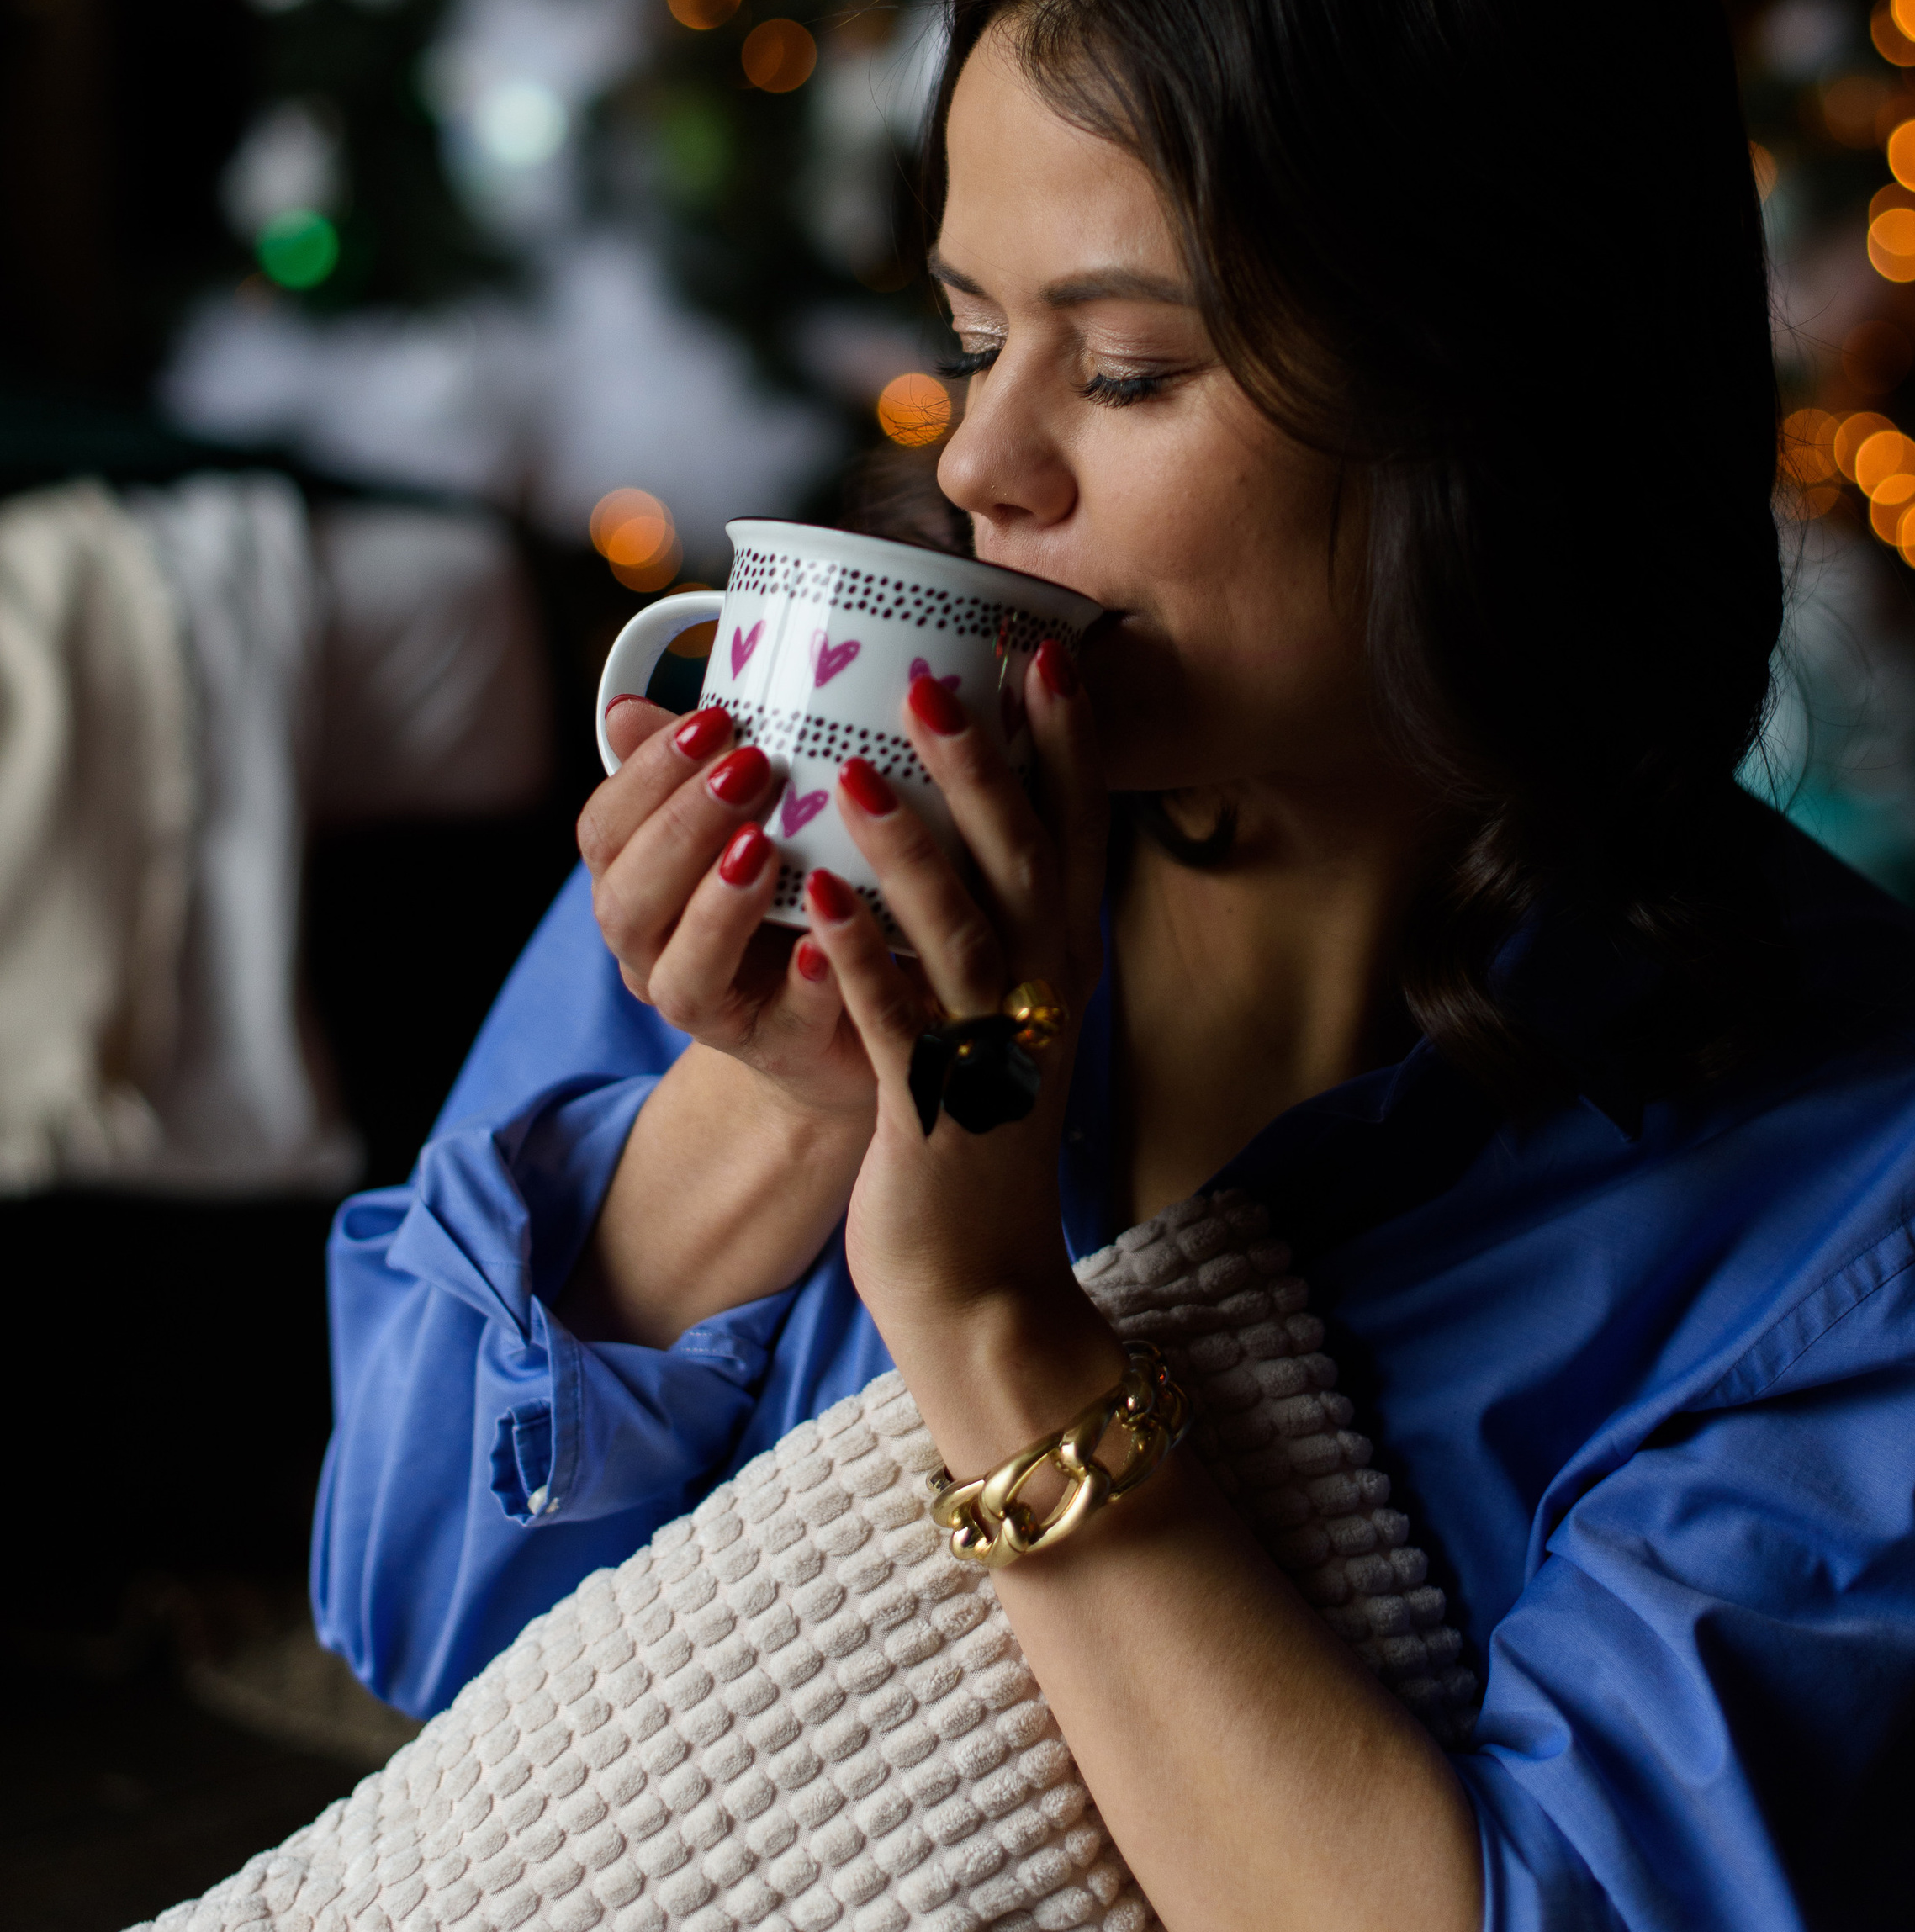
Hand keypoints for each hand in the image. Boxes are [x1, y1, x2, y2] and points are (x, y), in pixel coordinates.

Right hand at [578, 697, 876, 1122]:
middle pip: (627, 903)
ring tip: (763, 848)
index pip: (605, 833)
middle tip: (748, 768)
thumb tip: (627, 707)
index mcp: (637, 890)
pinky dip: (802, 985)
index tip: (713, 718)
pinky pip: (784, 1025)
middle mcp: (655, 957)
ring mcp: (714, 1014)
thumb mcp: (745, 821)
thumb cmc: (789, 898)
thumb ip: (696, 770)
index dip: (646, 775)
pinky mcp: (783, 1049)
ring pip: (682, 977)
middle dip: (680, 829)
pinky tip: (822, 945)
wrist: (847, 1013)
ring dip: (718, 909)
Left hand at [800, 643, 1110, 1365]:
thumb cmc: (977, 1128)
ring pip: (960, 933)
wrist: (982, 1280)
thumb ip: (990, 914)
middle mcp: (1043, 996)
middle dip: (984, 767)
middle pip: (1025, 861)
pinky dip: (859, 957)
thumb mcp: (1004, 1008)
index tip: (1050, 650)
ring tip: (852, 772)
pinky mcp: (931, 1111)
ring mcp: (992, 1053)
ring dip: (910, 849)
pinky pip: (893, 1020)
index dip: (1068, 743)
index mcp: (1062, 962)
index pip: (1079, 833)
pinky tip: (818, 899)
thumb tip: (957, 811)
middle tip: (941, 676)